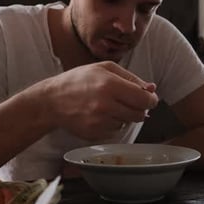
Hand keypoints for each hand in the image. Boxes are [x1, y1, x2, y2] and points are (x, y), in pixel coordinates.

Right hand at [34, 61, 157, 140]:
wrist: (51, 100)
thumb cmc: (78, 80)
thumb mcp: (104, 68)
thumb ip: (131, 78)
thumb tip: (152, 88)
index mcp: (109, 85)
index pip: (144, 99)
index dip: (151, 100)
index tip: (149, 98)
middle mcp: (105, 105)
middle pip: (139, 114)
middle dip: (139, 108)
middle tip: (129, 101)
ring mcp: (99, 122)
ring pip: (127, 123)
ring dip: (124, 116)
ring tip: (109, 105)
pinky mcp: (93, 134)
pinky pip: (115, 132)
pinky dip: (112, 124)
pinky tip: (100, 115)